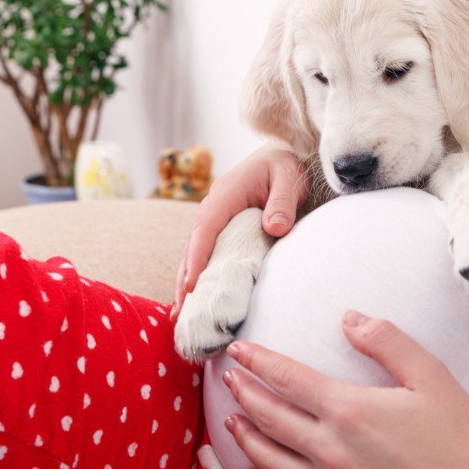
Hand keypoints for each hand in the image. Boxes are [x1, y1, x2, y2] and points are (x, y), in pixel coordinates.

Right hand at [171, 143, 306, 319]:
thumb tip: (273, 228)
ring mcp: (215, 217)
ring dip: (186, 280)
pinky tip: (195, 296)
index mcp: (226, 194)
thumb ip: (282, 202)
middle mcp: (214, 206)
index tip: (192, 285)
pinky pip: (206, 251)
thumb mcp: (289, 179)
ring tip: (180, 313)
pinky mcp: (222, 227)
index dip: (197, 257)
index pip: (206, 228)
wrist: (284, 155)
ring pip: (194, 251)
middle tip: (180, 311)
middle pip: (193, 245)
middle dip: (184, 277)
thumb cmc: (286, 167)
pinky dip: (198, 273)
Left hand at [221, 311, 468, 468]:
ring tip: (232, 420)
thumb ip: (388, 342)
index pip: (287, 378)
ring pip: (270, 458)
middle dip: (245, 392)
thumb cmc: (459, 440)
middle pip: (270, 417)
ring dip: (245, 436)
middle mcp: (330, 448)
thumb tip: (349, 318)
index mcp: (349, 410)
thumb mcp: (431, 378)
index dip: (258, 361)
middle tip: (229, 377)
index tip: (237, 349)